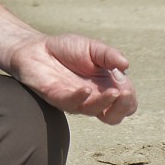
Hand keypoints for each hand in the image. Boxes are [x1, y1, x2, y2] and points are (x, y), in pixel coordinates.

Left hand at [7, 32, 137, 123]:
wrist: (35, 47)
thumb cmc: (66, 49)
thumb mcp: (92, 47)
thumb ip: (108, 55)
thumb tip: (126, 64)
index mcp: (105, 88)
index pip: (126, 103)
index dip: (129, 96)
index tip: (124, 81)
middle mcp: (93, 98)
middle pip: (114, 116)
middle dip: (122, 107)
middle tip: (122, 93)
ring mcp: (75, 100)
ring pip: (94, 111)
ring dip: (105, 103)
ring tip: (113, 92)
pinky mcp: (57, 97)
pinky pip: (70, 104)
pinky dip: (80, 98)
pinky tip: (86, 89)